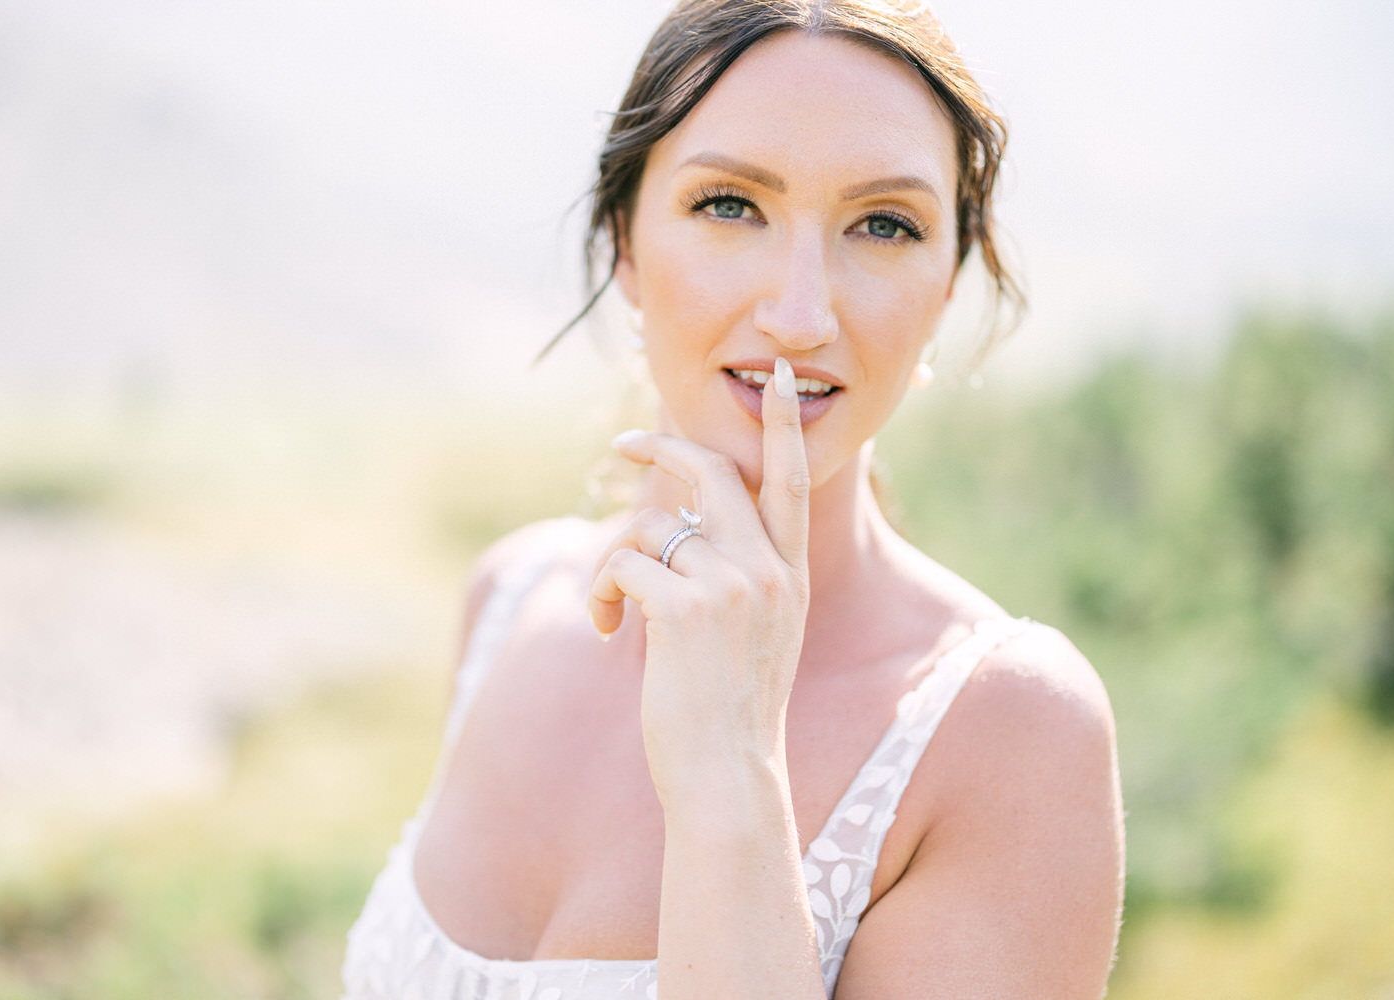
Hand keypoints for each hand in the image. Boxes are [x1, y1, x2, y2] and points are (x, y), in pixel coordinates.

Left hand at [588, 357, 811, 807]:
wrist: (728, 775)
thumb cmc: (729, 711)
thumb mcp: (757, 635)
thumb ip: (740, 576)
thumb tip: (678, 527)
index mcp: (788, 574)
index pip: (792, 481)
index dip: (784, 426)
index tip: (781, 377)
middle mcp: (768, 570)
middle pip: (712, 472)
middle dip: (663, 448)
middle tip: (624, 444)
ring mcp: (730, 585)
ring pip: (649, 525)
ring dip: (614, 563)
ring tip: (612, 611)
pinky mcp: (684, 607)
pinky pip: (621, 563)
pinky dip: (602, 592)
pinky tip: (610, 631)